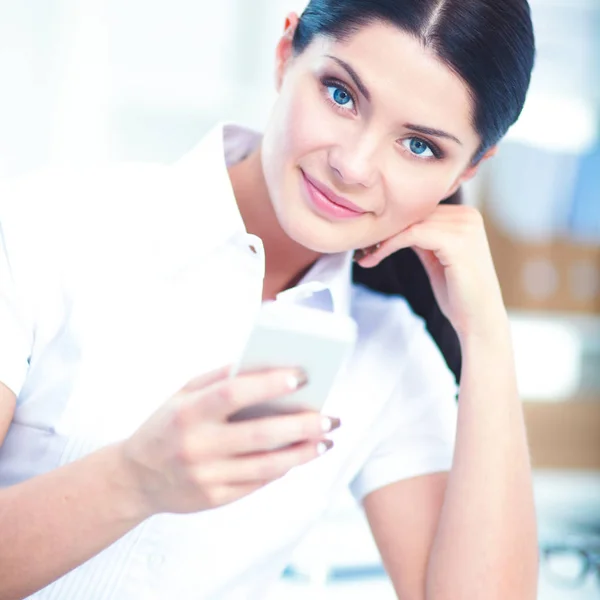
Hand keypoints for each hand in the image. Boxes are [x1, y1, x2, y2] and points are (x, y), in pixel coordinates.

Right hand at [119, 366, 338, 516]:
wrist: (136, 478)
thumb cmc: (168, 424)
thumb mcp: (184, 393)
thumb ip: (221, 377)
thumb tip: (268, 366)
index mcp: (188, 412)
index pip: (233, 393)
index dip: (268, 384)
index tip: (301, 376)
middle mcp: (196, 446)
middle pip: (260, 434)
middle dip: (301, 425)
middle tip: (330, 418)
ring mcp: (206, 477)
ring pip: (266, 466)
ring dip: (302, 453)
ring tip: (325, 440)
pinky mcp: (215, 499)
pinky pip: (258, 483)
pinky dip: (283, 468)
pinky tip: (299, 456)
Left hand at [355, 205, 506, 338]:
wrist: (478, 320)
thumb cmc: (458, 294)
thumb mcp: (436, 257)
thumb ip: (421, 238)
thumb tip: (393, 226)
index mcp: (465, 216)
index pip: (420, 210)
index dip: (392, 224)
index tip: (368, 240)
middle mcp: (468, 215)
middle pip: (413, 214)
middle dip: (384, 230)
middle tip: (360, 247)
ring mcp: (464, 227)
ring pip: (409, 223)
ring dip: (381, 239)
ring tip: (364, 255)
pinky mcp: (455, 241)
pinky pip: (411, 235)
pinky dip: (388, 246)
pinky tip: (373, 258)